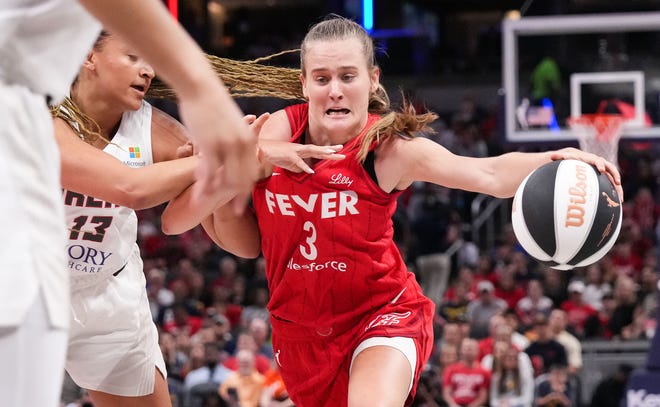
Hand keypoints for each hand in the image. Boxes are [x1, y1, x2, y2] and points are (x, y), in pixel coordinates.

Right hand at [177, 87, 258, 214]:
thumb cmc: (214, 105)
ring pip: (225, 179)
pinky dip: (204, 185)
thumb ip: (236, 140)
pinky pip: (209, 172)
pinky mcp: (210, 145)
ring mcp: (226, 146)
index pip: (252, 172)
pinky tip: (198, 193)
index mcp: (249, 140)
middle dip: (239, 198)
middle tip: (236, 211)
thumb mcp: (232, 124)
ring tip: (207, 203)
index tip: (246, 200)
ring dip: (216, 194)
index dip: (248, 189)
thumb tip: (240, 150)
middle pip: (243, 180)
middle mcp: (241, 146)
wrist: (200, 87)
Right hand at [258, 139, 344, 173]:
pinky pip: (298, 162)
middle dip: (330, 150)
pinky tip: (311, 171)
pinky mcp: (288, 155)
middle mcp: (301, 149)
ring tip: (332, 153)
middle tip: (343, 150)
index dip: (329, 150)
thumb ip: (300, 166)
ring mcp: (295, 151)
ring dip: (321, 151)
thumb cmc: (277, 156)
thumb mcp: (291, 163)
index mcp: (302, 151)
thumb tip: (308, 171)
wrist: (263, 150)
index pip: (318, 150)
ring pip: (311, 150)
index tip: (340, 150)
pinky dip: (304, 166)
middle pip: (318, 149)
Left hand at [550, 147, 623, 201]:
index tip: (601, 170)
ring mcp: (604, 172)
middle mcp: (600, 164)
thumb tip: (552, 156)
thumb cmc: (570, 159)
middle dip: (614, 174)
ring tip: (619, 198)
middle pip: (610, 168)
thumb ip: (560, 157)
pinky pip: (612, 185)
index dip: (600, 164)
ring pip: (613, 178)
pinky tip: (617, 202)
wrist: (577, 159)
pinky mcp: (605, 178)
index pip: (598, 160)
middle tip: (617, 182)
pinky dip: (616, 192)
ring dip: (618, 187)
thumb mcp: (565, 157)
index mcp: (591, 159)